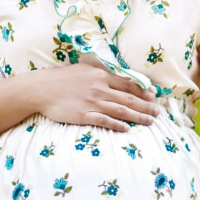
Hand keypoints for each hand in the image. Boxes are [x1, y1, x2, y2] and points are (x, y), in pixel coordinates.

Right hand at [33, 63, 160, 131]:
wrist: (41, 89)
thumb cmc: (62, 79)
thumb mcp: (84, 70)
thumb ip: (102, 73)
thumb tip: (118, 77)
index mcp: (101, 75)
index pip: (128, 84)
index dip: (144, 92)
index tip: (154, 98)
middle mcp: (100, 88)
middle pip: (129, 98)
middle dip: (146, 107)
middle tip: (158, 113)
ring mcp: (92, 102)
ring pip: (121, 110)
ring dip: (138, 117)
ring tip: (150, 122)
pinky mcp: (84, 115)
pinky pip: (105, 121)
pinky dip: (117, 125)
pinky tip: (127, 129)